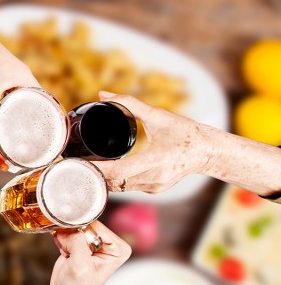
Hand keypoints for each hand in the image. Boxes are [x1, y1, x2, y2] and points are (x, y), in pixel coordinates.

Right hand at [50, 222, 131, 284]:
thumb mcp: (80, 264)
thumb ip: (76, 241)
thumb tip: (66, 228)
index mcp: (118, 247)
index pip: (96, 226)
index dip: (82, 235)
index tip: (77, 251)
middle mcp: (108, 243)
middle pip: (84, 224)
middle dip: (72, 237)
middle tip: (71, 254)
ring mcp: (93, 242)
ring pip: (74, 227)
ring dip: (65, 239)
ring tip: (69, 256)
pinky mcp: (80, 243)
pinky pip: (67, 231)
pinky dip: (61, 240)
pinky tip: (65, 254)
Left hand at [91, 91, 213, 193]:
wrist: (208, 151)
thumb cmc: (185, 132)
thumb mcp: (157, 115)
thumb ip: (128, 104)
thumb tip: (103, 95)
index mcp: (155, 160)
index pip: (117, 172)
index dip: (96, 169)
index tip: (79, 162)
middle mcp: (153, 178)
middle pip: (114, 182)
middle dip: (94, 174)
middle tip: (75, 163)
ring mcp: (154, 186)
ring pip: (120, 187)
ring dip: (104, 178)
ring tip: (86, 166)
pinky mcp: (154, 190)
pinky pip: (129, 187)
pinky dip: (117, 180)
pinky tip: (107, 172)